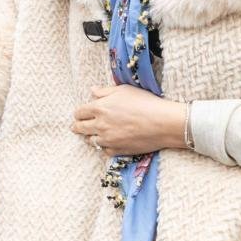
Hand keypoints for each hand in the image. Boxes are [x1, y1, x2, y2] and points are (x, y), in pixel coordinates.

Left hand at [71, 84, 186, 156]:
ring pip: (91, 141)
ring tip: (92, 135)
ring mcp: (108, 139)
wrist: (163, 123)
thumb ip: (105, 91)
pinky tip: (108, 143)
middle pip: (79, 128)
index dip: (79, 113)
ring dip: (90, 137)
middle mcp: (99, 125)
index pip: (79, 113)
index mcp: (99, 108)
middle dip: (77, 126)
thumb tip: (92, 91)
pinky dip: (105, 147)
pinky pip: (104, 151)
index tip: (80, 114)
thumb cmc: (145, 102)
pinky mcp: (117, 150)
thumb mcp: (123, 90)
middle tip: (76, 126)